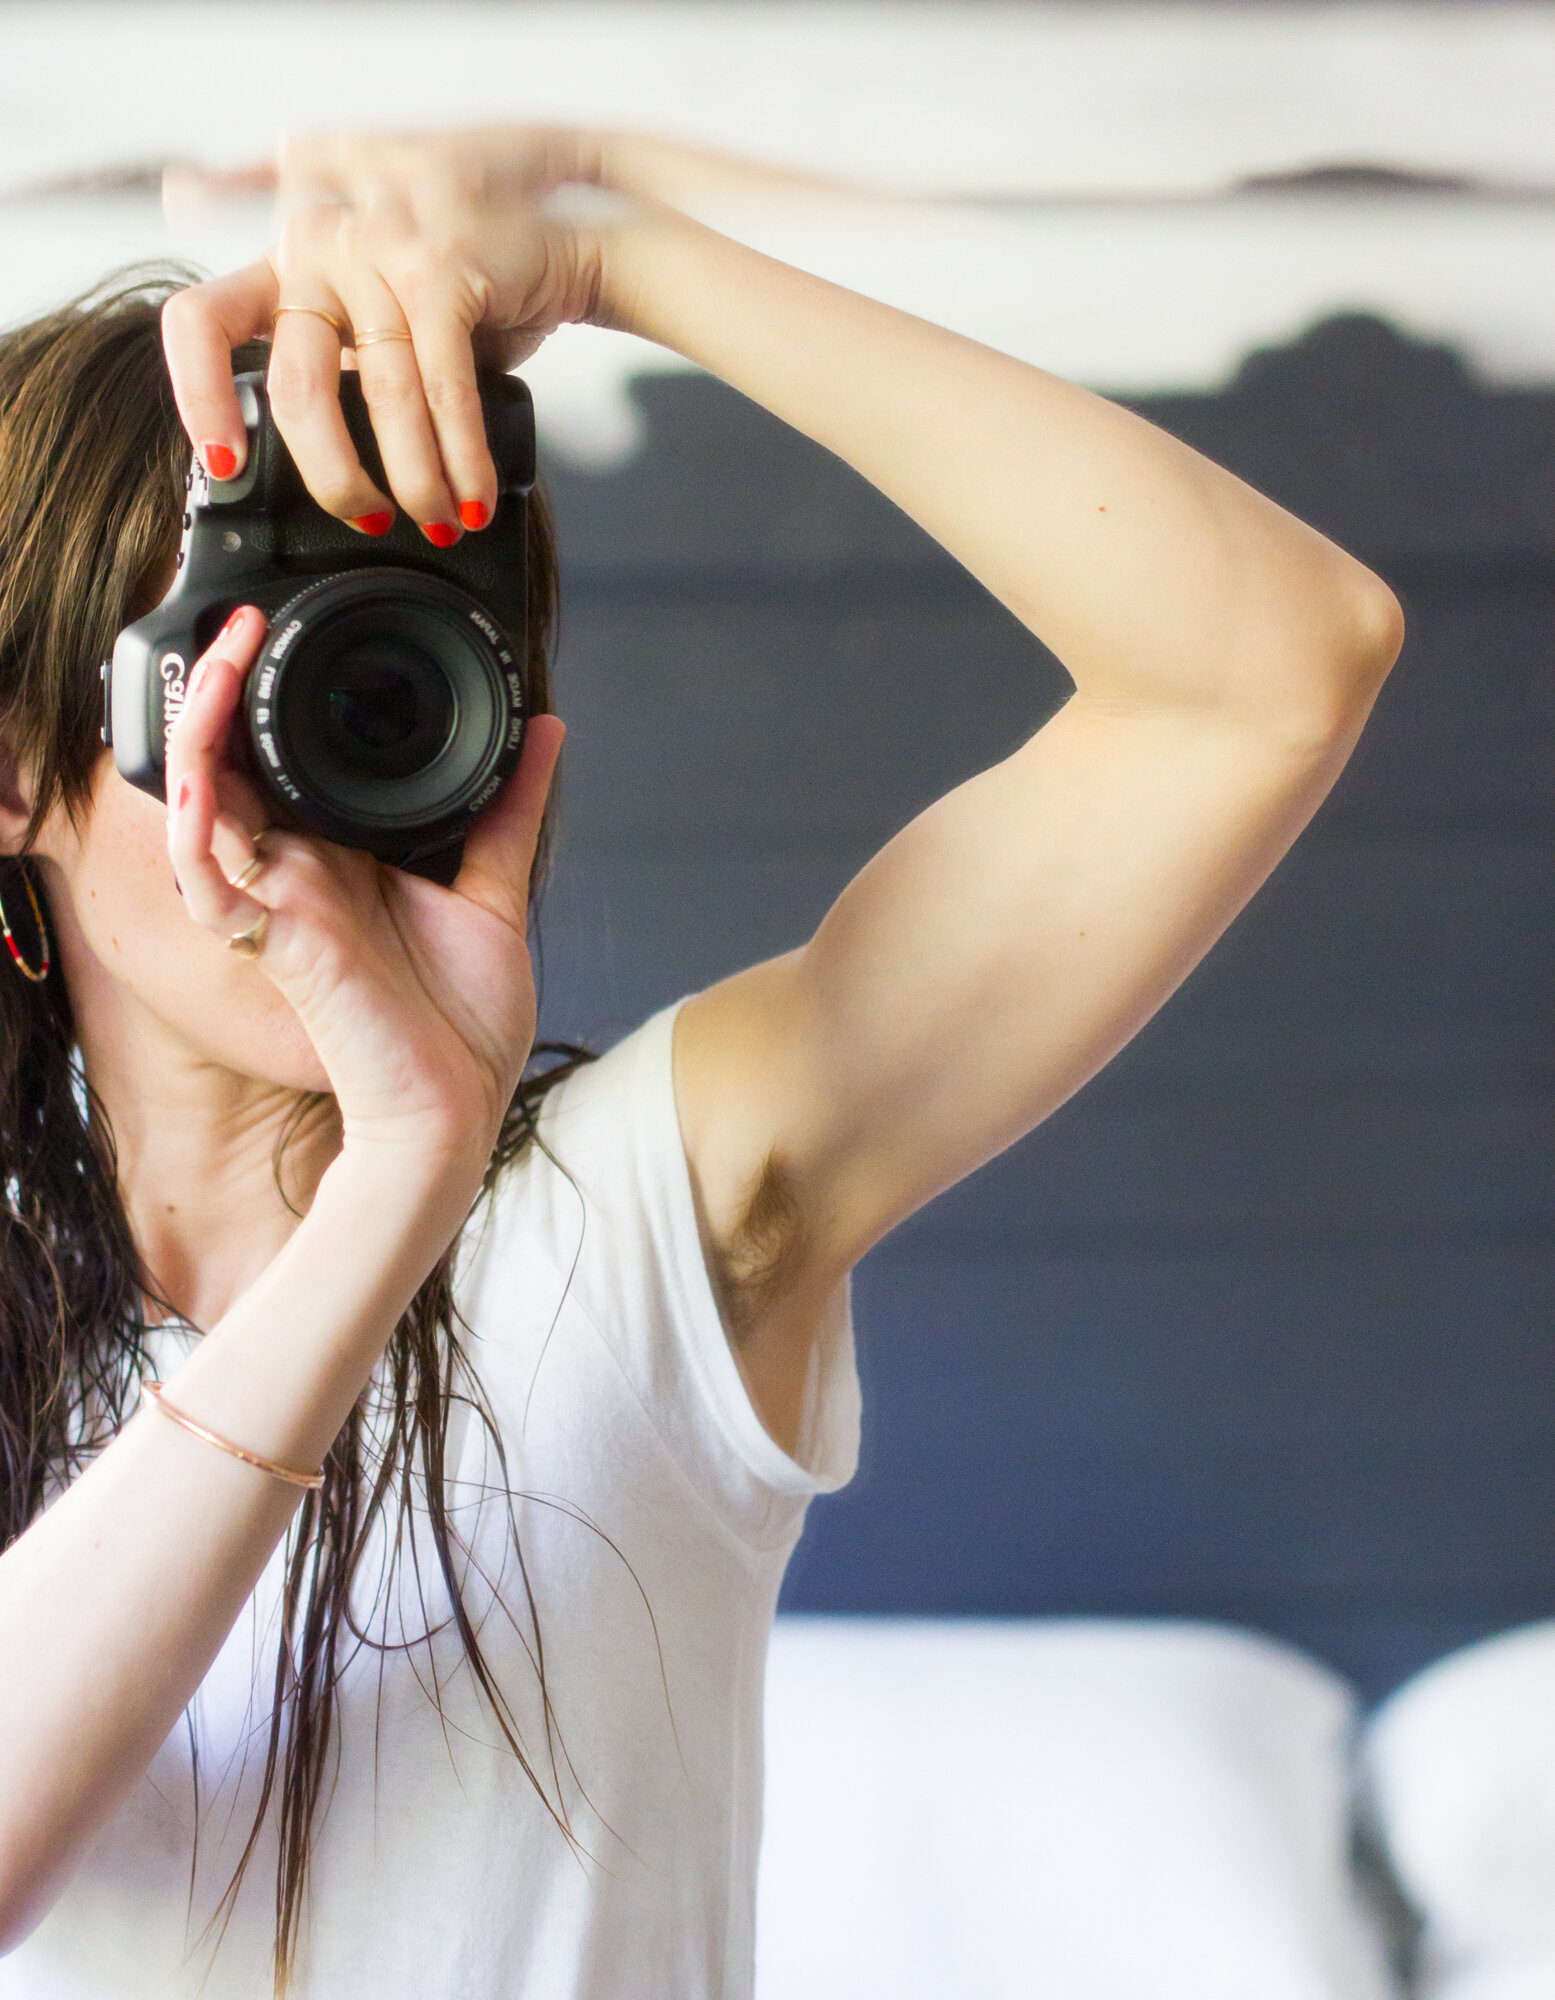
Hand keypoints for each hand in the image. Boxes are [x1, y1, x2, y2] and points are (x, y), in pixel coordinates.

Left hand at [161, 127, 619, 536]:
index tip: (226, 462)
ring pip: (381, 398)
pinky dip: (462, 460)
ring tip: (437, 521)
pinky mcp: (442, 268)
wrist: (557, 244)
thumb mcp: (381, 321)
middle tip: (368, 517)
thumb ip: (341, 371)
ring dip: (415, 481)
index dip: (199, 396)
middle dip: (335, 477)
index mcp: (287, 262)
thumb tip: (327, 471)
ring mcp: (378, 250)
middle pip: (296, 387)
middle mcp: (317, 244)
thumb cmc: (467, 294)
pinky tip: (471, 498)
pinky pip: (444, 392)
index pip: (202, 321)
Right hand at [164, 604, 564, 1162]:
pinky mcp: (269, 941)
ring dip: (203, 723)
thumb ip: (510, 808)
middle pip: (231, 766)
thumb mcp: (494, 891)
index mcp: (341, 858)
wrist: (457, 1110)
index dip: (271, 697)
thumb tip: (546, 728)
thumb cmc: (465, 1024)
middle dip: (225, 686)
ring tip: (230, 649)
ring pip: (202, 799)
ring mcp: (277, 903)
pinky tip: (205, 763)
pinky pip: (205, 870)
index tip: (293, 629)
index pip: (285, 761)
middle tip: (248, 618)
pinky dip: (197, 813)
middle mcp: (297, 873)